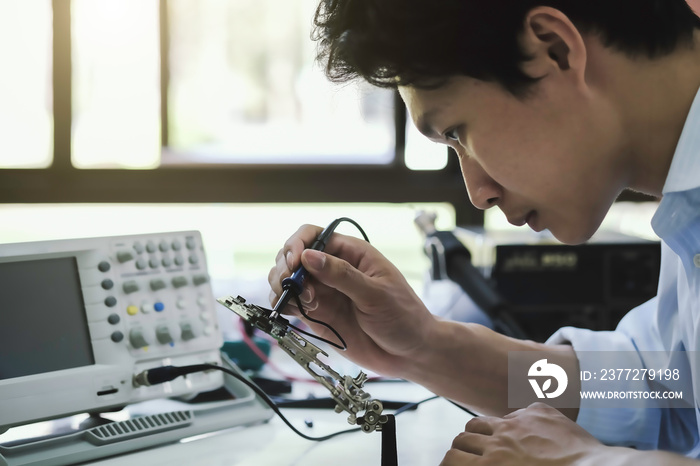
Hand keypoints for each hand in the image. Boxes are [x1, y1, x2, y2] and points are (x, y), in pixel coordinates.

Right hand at [268, 223, 436, 376]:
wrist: (410, 353)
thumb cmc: (404, 317)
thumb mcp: (376, 294)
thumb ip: (342, 275)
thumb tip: (309, 256)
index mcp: (352, 254)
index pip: (314, 236)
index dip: (298, 244)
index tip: (294, 262)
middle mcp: (333, 270)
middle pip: (295, 255)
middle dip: (285, 266)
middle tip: (290, 286)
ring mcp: (324, 292)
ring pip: (288, 279)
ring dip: (281, 285)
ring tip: (292, 300)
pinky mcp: (318, 315)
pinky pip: (291, 304)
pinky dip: (282, 304)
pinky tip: (289, 310)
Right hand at [441, 403, 602, 465]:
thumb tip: (481, 465)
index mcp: (492, 464)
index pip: (452, 457)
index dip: (449, 463)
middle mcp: (500, 439)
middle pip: (462, 437)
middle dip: (462, 449)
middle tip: (470, 458)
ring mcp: (519, 421)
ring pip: (484, 421)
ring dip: (482, 433)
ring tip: (490, 443)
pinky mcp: (539, 411)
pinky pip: (518, 413)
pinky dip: (517, 424)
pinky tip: (530, 437)